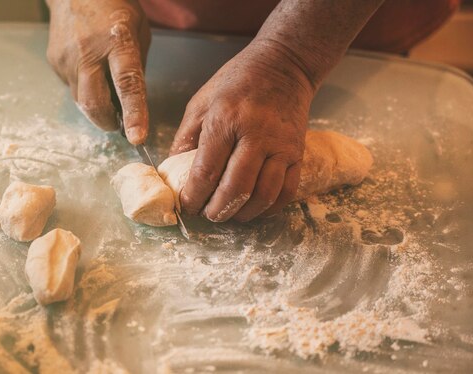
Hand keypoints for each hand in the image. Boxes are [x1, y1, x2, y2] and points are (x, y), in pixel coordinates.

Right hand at [46, 0, 150, 143]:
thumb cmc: (114, 7)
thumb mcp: (138, 33)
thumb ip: (135, 68)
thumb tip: (131, 103)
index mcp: (117, 42)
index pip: (127, 84)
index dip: (133, 113)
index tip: (136, 137)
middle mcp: (87, 52)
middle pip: (93, 103)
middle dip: (107, 122)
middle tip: (117, 124)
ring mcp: (66, 59)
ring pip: (81, 100)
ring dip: (96, 106)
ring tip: (105, 90)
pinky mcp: (53, 62)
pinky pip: (71, 87)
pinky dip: (84, 88)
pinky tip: (88, 70)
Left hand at [170, 41, 314, 221]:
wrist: (285, 64)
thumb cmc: (237, 81)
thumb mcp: (201, 102)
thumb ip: (185, 139)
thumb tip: (173, 174)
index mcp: (225, 119)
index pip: (207, 171)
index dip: (194, 196)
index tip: (187, 206)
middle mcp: (256, 134)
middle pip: (235, 188)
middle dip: (217, 211)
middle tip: (207, 215)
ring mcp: (281, 145)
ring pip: (263, 195)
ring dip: (243, 214)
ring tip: (229, 214)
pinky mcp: (298, 152)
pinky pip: (287, 191)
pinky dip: (269, 208)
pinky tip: (254, 208)